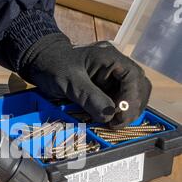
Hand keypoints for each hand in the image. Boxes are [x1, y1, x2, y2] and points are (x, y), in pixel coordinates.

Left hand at [20, 34, 151, 127]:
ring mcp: (114, 77)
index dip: (131, 98)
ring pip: (133, 94)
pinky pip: (120, 100)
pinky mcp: (108, 88)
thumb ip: (89, 97)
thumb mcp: (70, 81)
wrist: (41, 62)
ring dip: (128, 111)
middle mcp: (117, 66)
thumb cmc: (54, 66)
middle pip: (139, 86)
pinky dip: (119, 112)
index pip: (133, 77)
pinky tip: (110, 121)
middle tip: (118, 124)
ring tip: (114, 124)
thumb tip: (109, 116)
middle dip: (132, 107)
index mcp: (110, 57)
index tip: (120, 116)